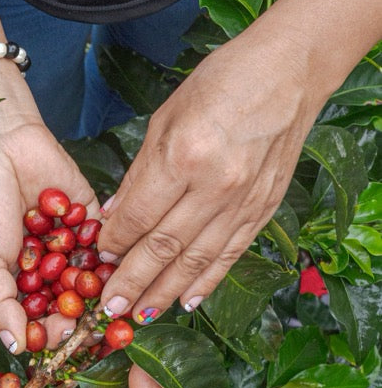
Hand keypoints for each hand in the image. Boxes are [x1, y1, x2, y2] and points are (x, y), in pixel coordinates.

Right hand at [0, 97, 99, 352]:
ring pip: (90, 275)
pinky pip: (104, 240)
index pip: (38, 318)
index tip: (64, 336)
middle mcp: (43, 266)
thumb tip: (15, 348)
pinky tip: (103, 258)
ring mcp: (67, 241)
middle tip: (90, 320)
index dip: (52, 331)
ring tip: (102, 294)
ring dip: (96, 287)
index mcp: (14, 282)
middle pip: (69, 302)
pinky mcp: (89, 215)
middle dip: (80, 313)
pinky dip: (104, 250)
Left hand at [95, 30, 321, 322]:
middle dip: (132, 282)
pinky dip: (207, 281)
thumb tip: (114, 218)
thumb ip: (139, 174)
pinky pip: (229, 254)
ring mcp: (243, 201)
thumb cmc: (221, 84)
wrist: (289, 73)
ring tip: (139, 314)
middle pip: (164, 248)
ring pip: (196, 260)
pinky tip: (187, 301)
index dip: (114, 244)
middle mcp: (215, 186)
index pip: (138, 217)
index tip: (97, 259)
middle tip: (109, 308)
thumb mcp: (165, 119)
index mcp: (184, 157)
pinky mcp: (263, 209)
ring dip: (165, 291)